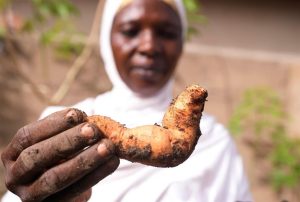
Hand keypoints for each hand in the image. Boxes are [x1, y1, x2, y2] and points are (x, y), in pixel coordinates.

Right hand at [1, 108, 119, 201]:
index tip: (78, 114)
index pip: (28, 136)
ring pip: (55, 177)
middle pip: (38, 156)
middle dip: (67, 141)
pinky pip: (74, 191)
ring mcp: (31, 195)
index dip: (53, 124)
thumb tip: (89, 120)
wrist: (63, 189)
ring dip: (84, 160)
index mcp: (13, 154)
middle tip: (93, 130)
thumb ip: (67, 131)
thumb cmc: (58, 158)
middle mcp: (16, 176)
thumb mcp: (57, 143)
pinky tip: (112, 161)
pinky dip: (96, 175)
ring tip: (107, 146)